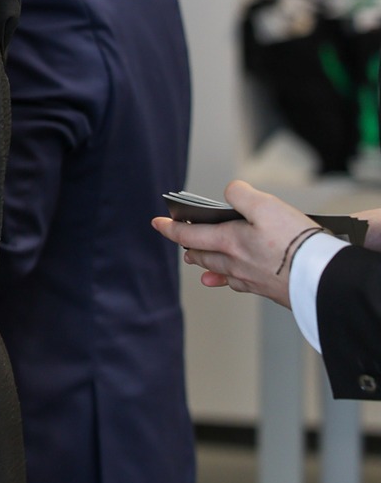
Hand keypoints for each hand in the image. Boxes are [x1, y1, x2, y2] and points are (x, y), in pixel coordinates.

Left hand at [152, 179, 319, 308]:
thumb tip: (230, 192)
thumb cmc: (296, 242)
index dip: (171, 228)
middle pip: (203, 255)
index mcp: (229, 242)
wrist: (324, 277)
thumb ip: (241, 195)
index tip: (157, 223)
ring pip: (219, 271)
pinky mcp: (269, 289)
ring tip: (196, 261)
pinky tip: (229, 281)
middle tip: (181, 244)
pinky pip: (240, 284)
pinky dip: (227, 280)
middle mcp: (235, 264)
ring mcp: (251, 279)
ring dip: (205, 264)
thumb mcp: (266, 205)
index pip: (190, 235)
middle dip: (189, 247)